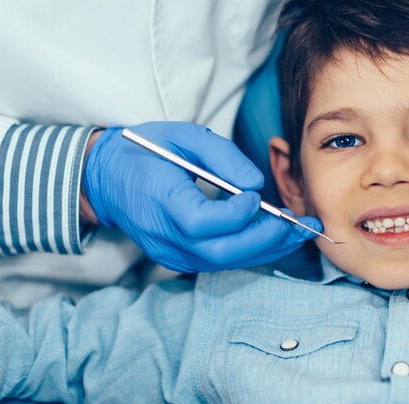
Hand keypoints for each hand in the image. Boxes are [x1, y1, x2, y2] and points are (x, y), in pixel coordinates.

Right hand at [82, 122, 321, 272]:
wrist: (107, 180)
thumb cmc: (146, 152)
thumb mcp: (184, 136)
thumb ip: (223, 157)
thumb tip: (257, 185)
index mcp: (159, 202)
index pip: (204, 223)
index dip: (239, 214)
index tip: (257, 195)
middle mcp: (163, 236)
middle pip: (222, 252)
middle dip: (268, 239)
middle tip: (301, 225)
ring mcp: (169, 253)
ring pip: (225, 262)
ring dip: (266, 248)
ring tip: (298, 232)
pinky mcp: (177, 260)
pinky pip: (219, 261)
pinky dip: (248, 250)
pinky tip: (272, 236)